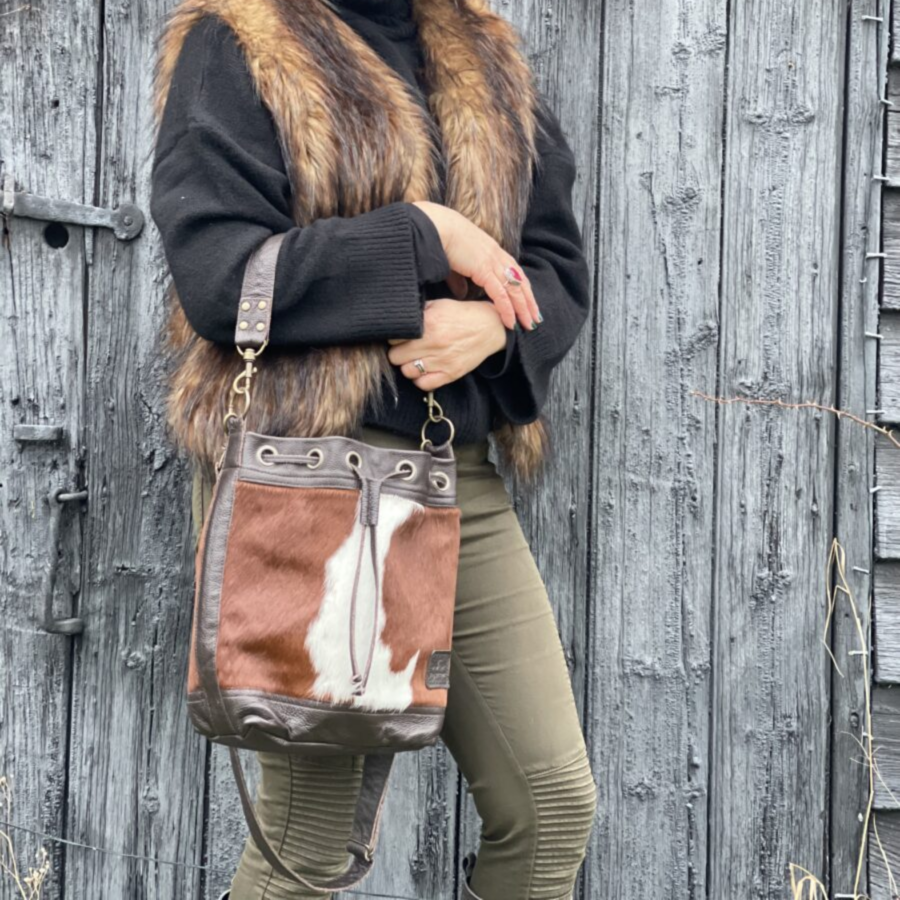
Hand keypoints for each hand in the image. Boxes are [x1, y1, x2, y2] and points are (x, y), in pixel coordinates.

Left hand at [387, 299, 506, 390]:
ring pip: (406, 372)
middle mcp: (433, 343)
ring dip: (408, 366)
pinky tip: (424, 371)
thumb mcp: (439, 304)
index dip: (395, 336)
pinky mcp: (450, 374)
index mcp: (429, 323)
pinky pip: (423, 385)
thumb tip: (398, 319)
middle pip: (395, 356)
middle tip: (406, 348)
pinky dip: (420, 380)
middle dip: (398, 352)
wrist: (490, 328)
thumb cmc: (462, 315)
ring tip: (415, 360)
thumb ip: (418, 312)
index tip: (401, 336)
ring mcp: (441, 360)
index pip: (394, 336)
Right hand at [412, 200, 540, 330]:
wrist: (436, 227)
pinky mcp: (484, 269)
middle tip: (535, 319)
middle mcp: (497, 256)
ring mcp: (492, 262)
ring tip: (528, 325)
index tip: (528, 304)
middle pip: (520, 282)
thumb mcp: (455, 263)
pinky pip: (500, 294)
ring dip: (523, 309)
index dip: (523, 289)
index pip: (515, 272)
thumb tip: (461, 293)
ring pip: (514, 290)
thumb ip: (459, 280)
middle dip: (529, 302)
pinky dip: (507, 309)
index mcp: (493, 251)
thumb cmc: (442, 241)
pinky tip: (511, 322)